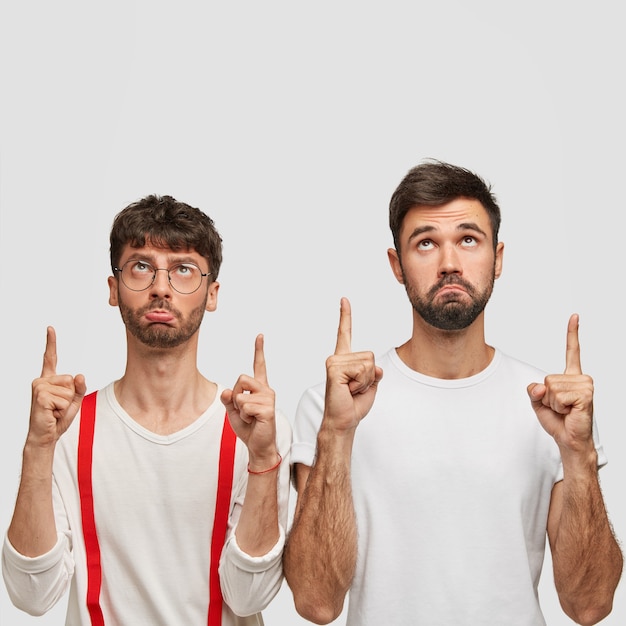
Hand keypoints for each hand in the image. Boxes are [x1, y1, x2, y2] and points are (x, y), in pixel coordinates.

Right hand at [29, 326, 86, 446]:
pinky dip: (63, 409)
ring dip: (66, 404)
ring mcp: (39, 387)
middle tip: (57, 407)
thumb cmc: (58, 418)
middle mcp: (42, 380)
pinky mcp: (40, 396)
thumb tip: (79, 375)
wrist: (46, 435)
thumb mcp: (74, 401)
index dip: (51, 343)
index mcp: (49, 379)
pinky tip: (51, 413)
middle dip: (70, 396)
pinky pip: (65, 399)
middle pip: (71, 379)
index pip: (50, 358)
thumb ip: (79, 387)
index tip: (50, 328)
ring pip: (69, 390)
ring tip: (54, 410)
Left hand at [221, 334, 277, 468]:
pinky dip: (244, 416)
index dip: (259, 350)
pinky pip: (246, 406)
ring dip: (239, 408)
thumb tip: (226, 392)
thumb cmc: (248, 427)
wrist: (258, 446)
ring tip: (250, 417)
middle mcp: (266, 389)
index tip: (260, 336)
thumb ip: (228, 400)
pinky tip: (254, 421)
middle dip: (235, 394)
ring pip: (241, 395)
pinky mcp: (268, 409)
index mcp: (259, 387)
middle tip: (243, 409)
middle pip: (242, 378)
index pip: (259, 365)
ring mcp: (268, 398)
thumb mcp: (233, 411)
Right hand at [322, 297, 382, 432]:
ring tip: (351, 390)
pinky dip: (360, 383)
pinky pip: (362, 370)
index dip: (345, 316)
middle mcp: (337, 357)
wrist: (343, 421)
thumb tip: (376, 367)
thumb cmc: (354, 405)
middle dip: (370, 376)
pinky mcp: (334, 368)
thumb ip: (375, 371)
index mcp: (344, 359)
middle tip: (355, 389)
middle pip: (371, 356)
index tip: (344, 300)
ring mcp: (334, 362)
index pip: (345, 333)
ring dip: (365, 381)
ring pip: (368, 363)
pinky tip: (348, 390)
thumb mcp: (371, 384)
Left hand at [527, 314, 594, 454]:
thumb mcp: (537, 401)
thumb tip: (542, 387)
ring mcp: (585, 385)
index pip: (571, 351)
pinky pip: (558, 396)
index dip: (572, 333)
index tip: (575, 316)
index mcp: (570, 376)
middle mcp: (580, 378)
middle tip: (560, 407)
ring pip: (551, 387)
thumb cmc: (557, 420)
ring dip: (553, 402)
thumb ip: (533, 390)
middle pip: (547, 378)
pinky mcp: (585, 395)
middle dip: (547, 397)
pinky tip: (569, 412)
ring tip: (565, 410)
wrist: (568, 439)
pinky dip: (558, 406)